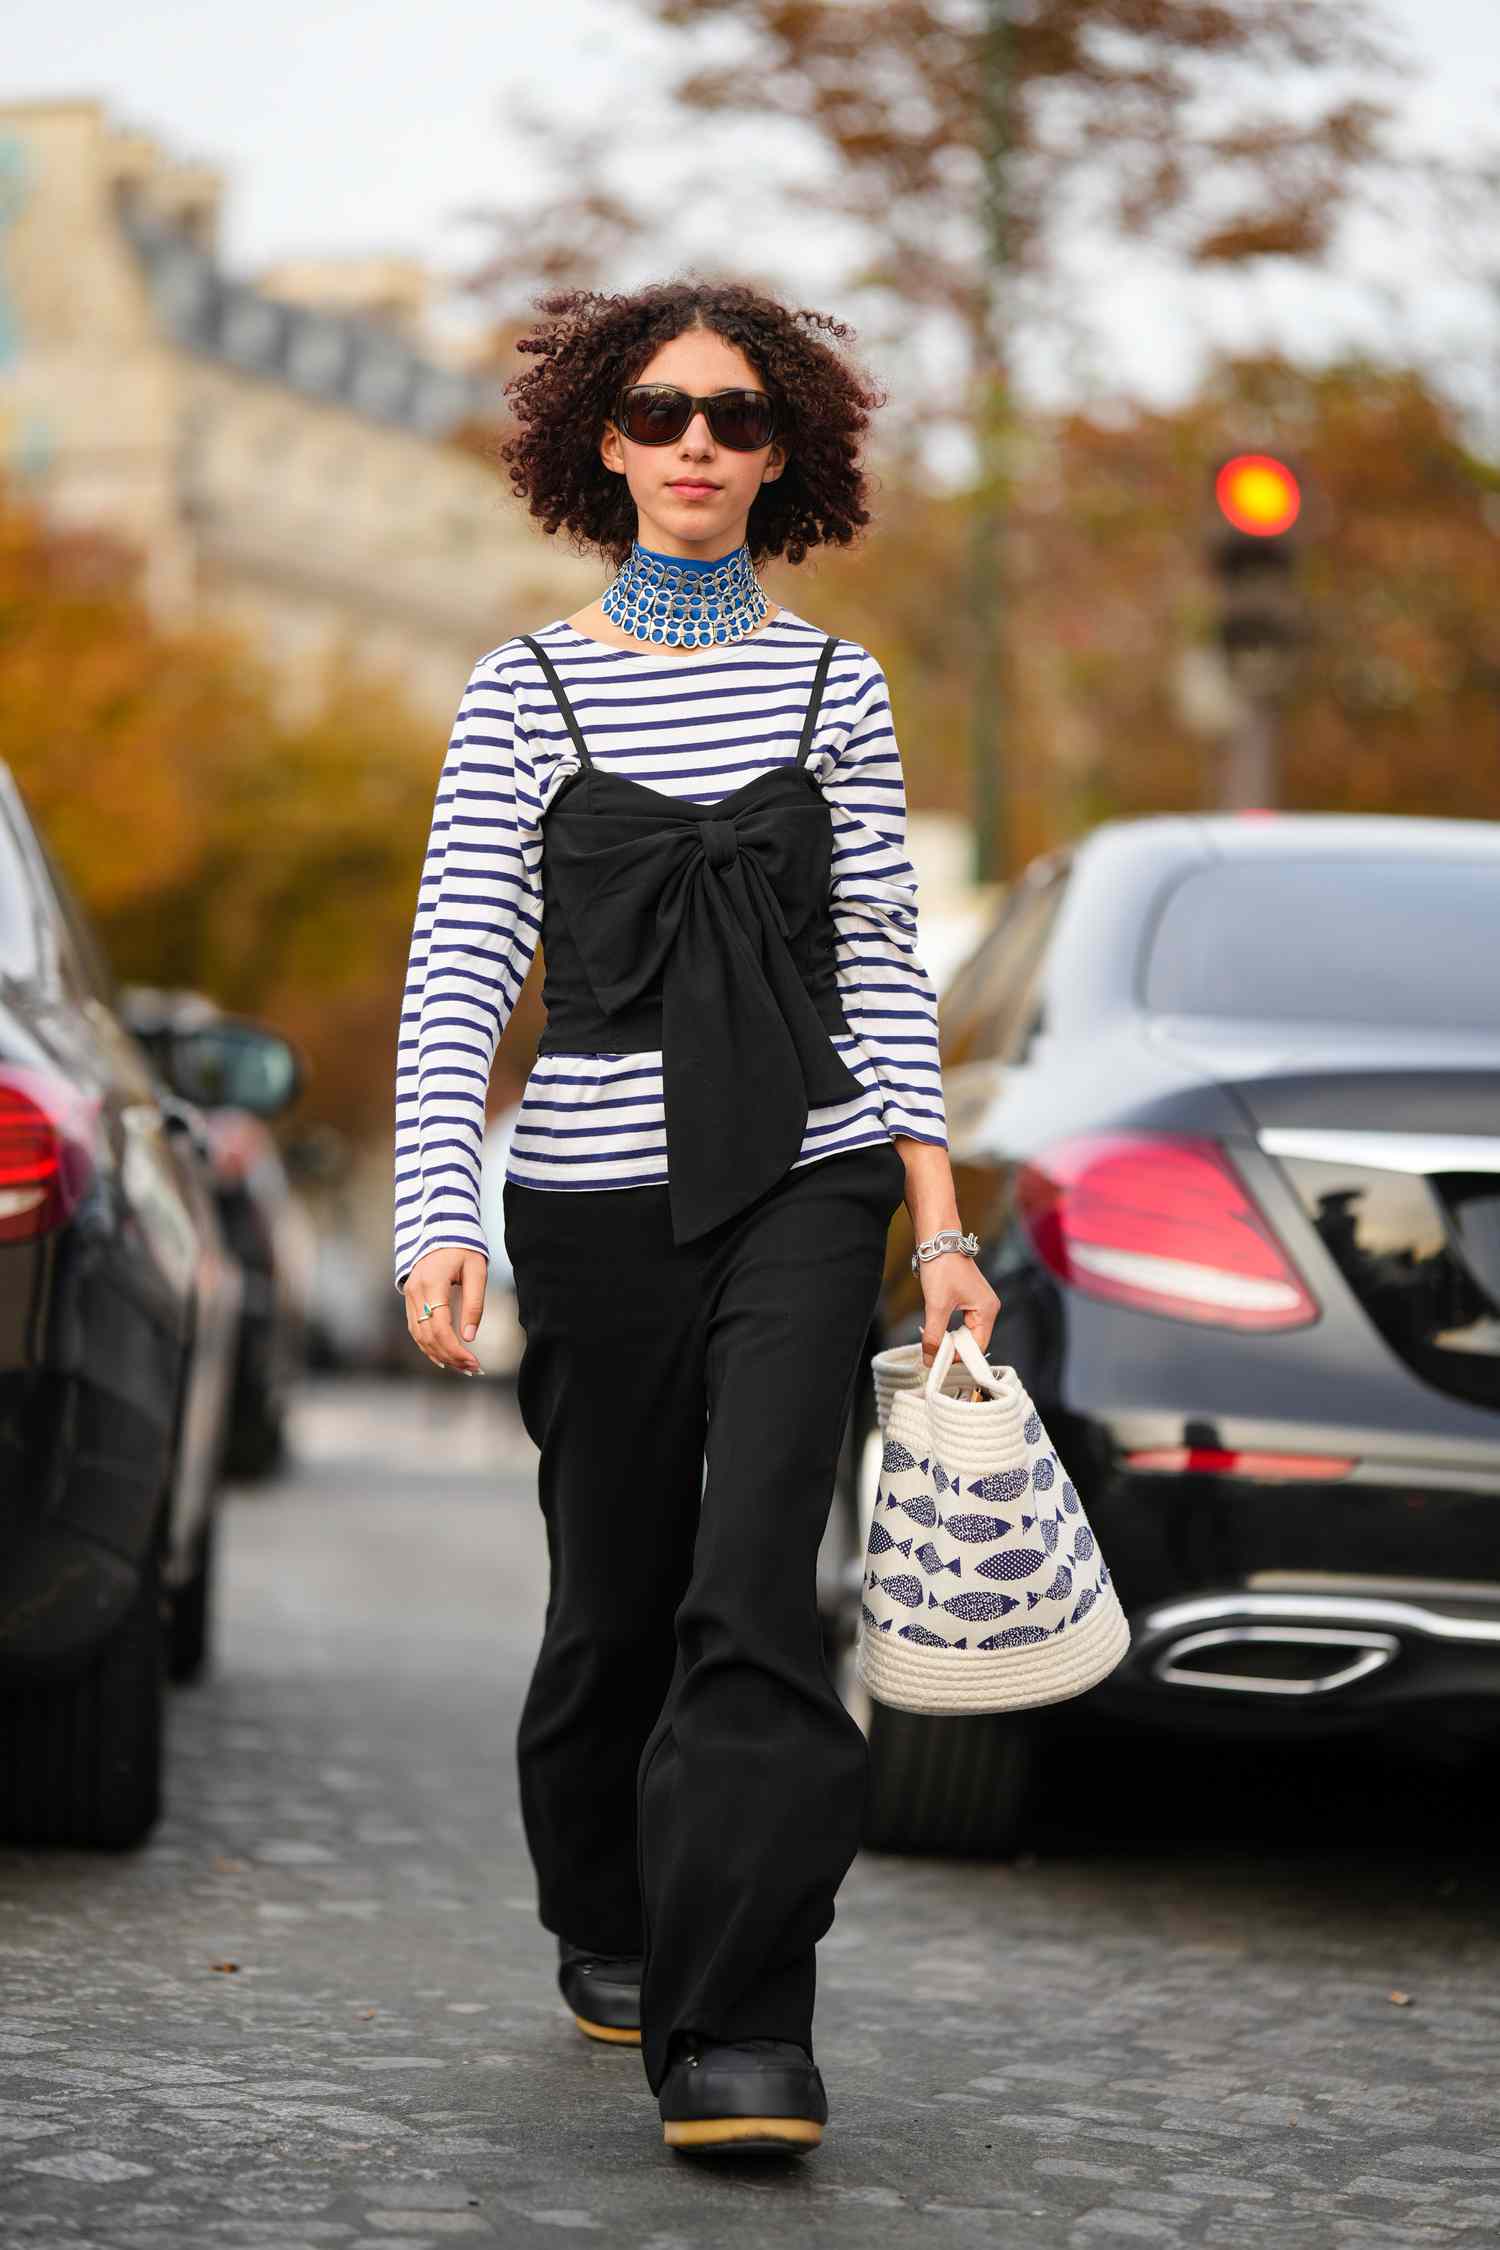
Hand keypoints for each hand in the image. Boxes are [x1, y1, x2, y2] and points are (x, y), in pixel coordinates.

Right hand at [404, 1248, 486, 1374]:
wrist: (441, 1230)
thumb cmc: (463, 1249)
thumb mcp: (476, 1272)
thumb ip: (474, 1304)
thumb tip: (469, 1337)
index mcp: (433, 1284)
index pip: (440, 1327)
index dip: (456, 1349)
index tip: (474, 1361)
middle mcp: (416, 1292)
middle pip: (428, 1335)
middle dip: (450, 1356)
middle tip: (473, 1369)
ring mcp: (410, 1295)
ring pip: (419, 1335)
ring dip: (439, 1354)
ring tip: (461, 1367)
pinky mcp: (410, 1298)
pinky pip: (415, 1329)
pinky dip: (428, 1345)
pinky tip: (443, 1357)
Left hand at [918, 1254, 1001, 1367]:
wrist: (938, 1240)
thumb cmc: (942, 1266)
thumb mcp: (936, 1305)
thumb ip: (934, 1335)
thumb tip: (931, 1359)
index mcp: (987, 1310)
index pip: (977, 1347)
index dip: (959, 1357)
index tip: (939, 1362)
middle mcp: (988, 1308)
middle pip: (972, 1341)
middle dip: (953, 1348)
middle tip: (933, 1351)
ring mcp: (979, 1303)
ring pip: (965, 1333)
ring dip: (949, 1338)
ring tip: (933, 1338)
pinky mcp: (968, 1299)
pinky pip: (961, 1322)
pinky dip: (948, 1328)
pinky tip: (936, 1327)